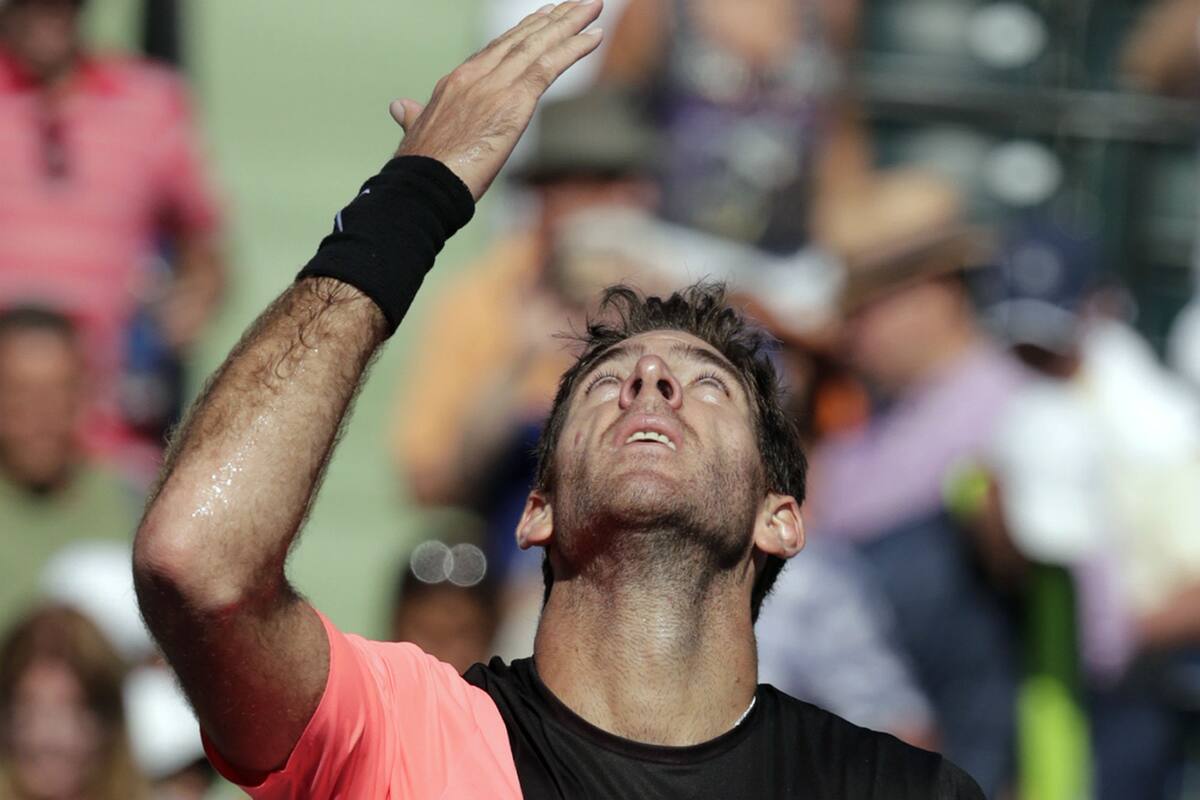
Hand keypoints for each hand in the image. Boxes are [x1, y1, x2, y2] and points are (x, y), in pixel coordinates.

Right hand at [391, 1, 603, 199]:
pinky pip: (551, 66)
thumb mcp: (416, 133)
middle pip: (520, 39)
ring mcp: (496, 85)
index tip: (540, 19)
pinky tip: (594, 36)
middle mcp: (477, 76)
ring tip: (593, 6)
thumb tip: (401, 107)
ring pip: (539, 45)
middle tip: (576, 4)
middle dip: (551, 20)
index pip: (494, 50)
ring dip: (570, 23)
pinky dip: (575, 49)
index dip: (520, 34)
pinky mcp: (515, 100)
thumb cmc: (420, 169)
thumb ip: (414, 116)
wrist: (424, 183)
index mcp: (455, 83)